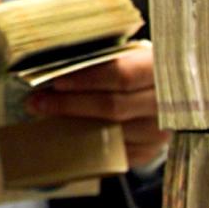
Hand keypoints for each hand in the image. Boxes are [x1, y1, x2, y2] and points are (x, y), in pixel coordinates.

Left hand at [27, 43, 169, 167]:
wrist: (172, 93)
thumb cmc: (141, 67)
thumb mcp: (132, 54)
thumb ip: (104, 58)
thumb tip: (56, 63)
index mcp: (163, 69)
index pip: (122, 74)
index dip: (87, 79)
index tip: (55, 81)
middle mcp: (168, 104)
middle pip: (113, 107)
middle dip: (69, 105)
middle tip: (36, 102)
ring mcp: (160, 132)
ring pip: (111, 133)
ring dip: (72, 127)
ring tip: (44, 118)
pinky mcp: (149, 152)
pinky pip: (112, 153)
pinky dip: (84, 145)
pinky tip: (63, 136)